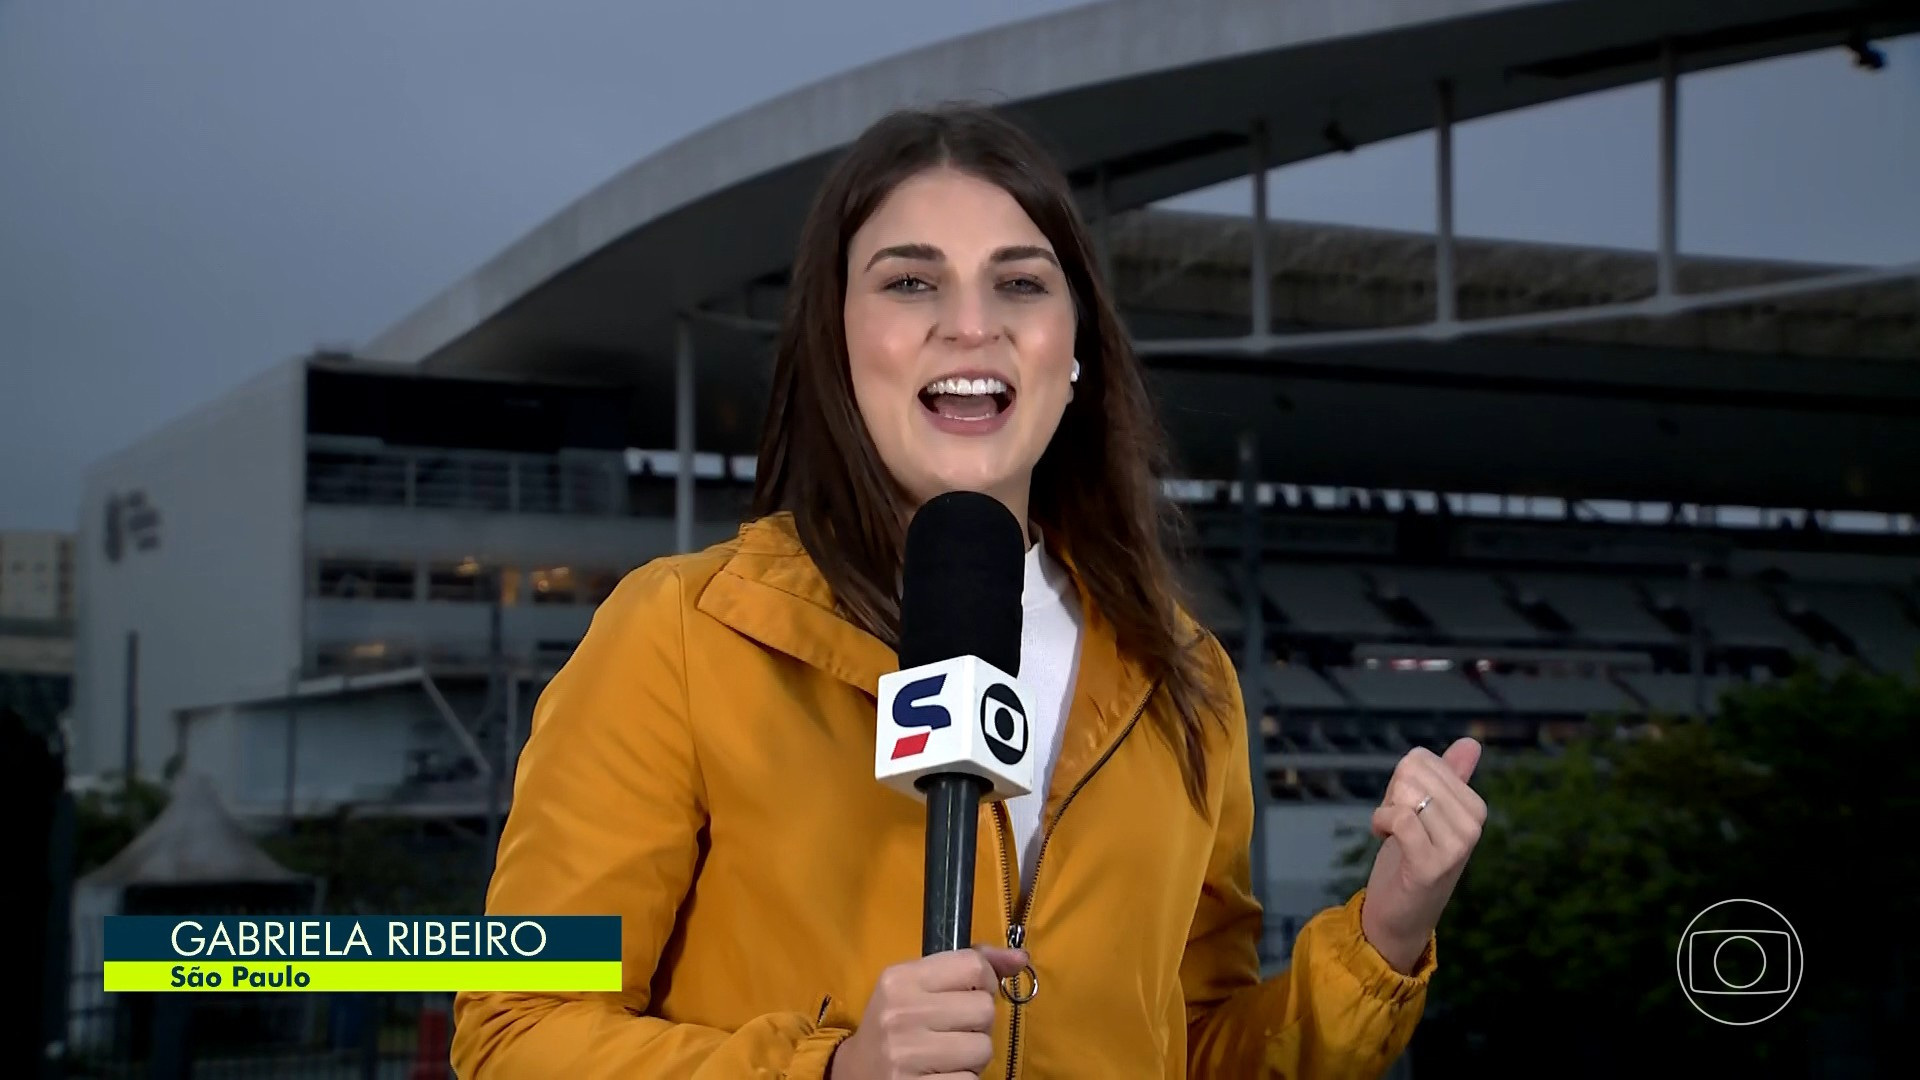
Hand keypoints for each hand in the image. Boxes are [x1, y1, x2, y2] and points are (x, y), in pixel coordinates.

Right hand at [828, 945, 1027, 1079]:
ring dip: (973, 1057)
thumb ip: (968, 966)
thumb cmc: (896, 1024)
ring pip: (982, 1049)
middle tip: (955, 1031)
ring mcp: (907, 1056)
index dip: (986, 981)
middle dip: (979, 1024)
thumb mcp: (919, 986)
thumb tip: (1020, 958)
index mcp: (901, 979)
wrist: (856, 1074)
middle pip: (984, 1009)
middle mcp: (901, 1014)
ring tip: (948, 1056)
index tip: (971, 994)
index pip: (973, 966)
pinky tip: (941, 1075)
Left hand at [1361, 738, 1485, 973]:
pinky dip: (1381, 823)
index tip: (1405, 810)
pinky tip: (1383, 839)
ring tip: (1393, 836)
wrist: (1401, 916)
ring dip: (1385, 812)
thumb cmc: (1411, 859)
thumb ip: (1450, 777)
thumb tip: (1472, 742)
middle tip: (1397, 825)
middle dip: (1391, 795)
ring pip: (1406, 793)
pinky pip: (1400, 818)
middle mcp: (1473, 825)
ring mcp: (1457, 846)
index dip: (1400, 782)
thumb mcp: (1429, 812)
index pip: (1422, 760)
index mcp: (1475, 807)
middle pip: (1412, 772)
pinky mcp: (1432, 864)